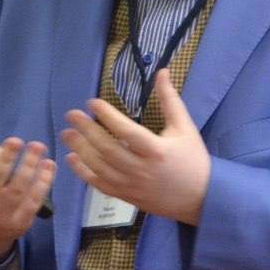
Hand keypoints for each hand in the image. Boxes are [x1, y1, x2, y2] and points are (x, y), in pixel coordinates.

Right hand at [0, 108, 55, 260]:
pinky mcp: (19, 224)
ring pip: (16, 190)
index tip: (4, 146)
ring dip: (30, 167)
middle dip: (8, 158)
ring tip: (39, 148)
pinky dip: (43, 183)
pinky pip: (33, 201)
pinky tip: (49, 166)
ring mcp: (0, 216)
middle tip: (20, 141)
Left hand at [61, 68, 210, 224]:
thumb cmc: (193, 160)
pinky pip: (100, 185)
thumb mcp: (185, 127)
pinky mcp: (127, 196)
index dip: (107, 116)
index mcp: (156, 150)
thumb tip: (162, 72)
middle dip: (86, 130)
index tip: (92, 102)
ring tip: (67, 133)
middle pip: (106, 148)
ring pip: (99, 167)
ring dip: (81, 149)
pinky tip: (73, 158)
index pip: (125, 131)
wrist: (201, 198)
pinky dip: (83, 172)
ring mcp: (131, 185)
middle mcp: (141, 169)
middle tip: (71, 115)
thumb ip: (170, 100)